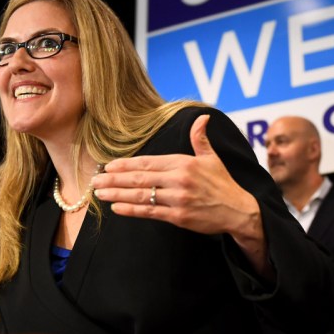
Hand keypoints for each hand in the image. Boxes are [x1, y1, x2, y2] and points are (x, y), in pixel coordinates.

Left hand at [92, 114, 270, 274]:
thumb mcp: (212, 158)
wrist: (238, 210)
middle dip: (114, 179)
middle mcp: (179, 179)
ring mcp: (178, 198)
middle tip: (95, 180)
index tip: (109, 166)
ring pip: (140, 194)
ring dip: (117, 193)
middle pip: (140, 177)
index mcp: (184, 163)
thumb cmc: (223, 184)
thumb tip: (202, 117)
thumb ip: (200, 138)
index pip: (149, 162)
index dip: (126, 164)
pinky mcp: (178, 216)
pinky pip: (150, 211)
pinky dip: (131, 209)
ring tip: (99, 194)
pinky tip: (117, 207)